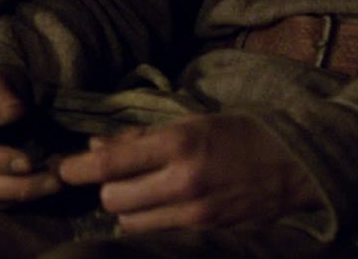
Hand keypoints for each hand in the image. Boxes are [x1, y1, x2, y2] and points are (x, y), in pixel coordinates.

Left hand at [56, 113, 321, 232]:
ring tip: (143, 194)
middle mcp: (183, 181)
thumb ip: (140, 137)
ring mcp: (196, 213)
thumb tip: (95, 147)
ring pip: (130, 222)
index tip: (63, 169)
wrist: (294, 165)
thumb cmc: (238, 134)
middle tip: (117, 179)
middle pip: (113, 198)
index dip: (78, 168)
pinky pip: (157, 235)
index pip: (111, 163)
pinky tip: (159, 211)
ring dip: (127, 209)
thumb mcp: (190, 122)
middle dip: (107, 189)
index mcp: (178, 144)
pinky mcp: (207, 234)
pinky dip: (149, 225)